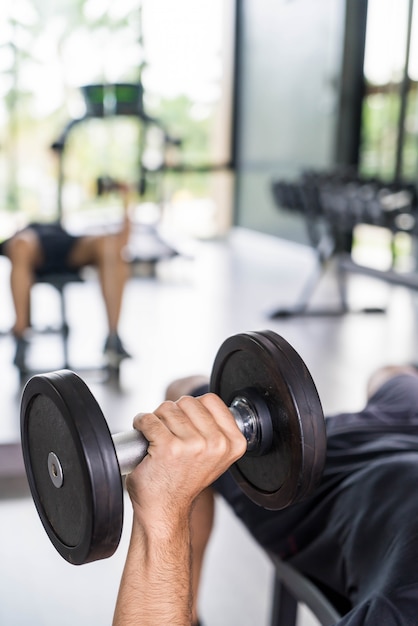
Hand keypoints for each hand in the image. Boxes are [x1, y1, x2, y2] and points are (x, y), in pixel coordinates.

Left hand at [125, 393, 246, 530]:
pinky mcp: (168, 448)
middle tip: (170, 433)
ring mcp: (193, 446)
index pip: (211, 399)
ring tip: (159, 438)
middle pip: (188, 401)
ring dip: (157, 419)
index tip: (187, 424)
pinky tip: (144, 437)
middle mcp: (216, 444)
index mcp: (233, 443)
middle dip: (174, 412)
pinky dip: (141, 423)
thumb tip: (203, 401)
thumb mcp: (215, 455)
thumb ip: (217, 428)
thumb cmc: (184, 481)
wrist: (164, 510)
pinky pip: (149, 419)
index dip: (193, 408)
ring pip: (167, 408)